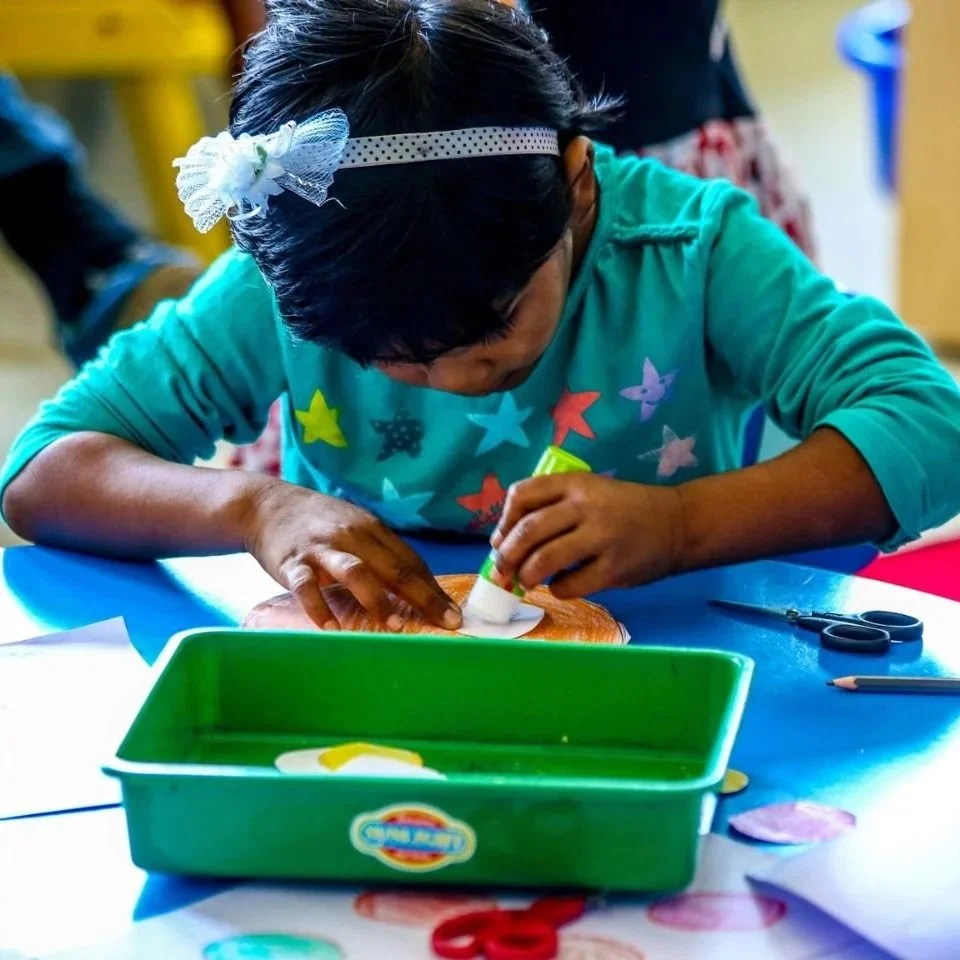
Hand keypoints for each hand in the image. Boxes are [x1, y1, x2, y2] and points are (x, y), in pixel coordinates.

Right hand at [242, 480, 460, 629]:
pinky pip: (307, 586)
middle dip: (422, 597)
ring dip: (378, 599)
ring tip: (395, 626)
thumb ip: (380, 553)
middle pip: (393, 567)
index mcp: (372, 529)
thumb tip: (415, 587)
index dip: (433, 588)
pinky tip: (332, 628)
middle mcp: (351, 536)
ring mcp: (321, 548)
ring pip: (356, 572)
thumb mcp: (354, 527)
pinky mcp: (292, 562)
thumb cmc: (317, 524)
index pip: (410, 561)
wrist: (265, 505)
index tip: (454, 614)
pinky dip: (320, 608)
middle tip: (444, 622)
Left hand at [490, 474, 684, 598]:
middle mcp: (587, 506)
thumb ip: (552, 507)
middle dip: (507, 556)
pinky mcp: (614, 569)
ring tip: (525, 582)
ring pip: (545, 559)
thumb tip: (503, 543)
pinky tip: (560, 586)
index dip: (503, 521)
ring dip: (526, 575)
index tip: (500, 540)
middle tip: (502, 571)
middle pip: (528, 530)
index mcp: (576, 483)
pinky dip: (557, 589)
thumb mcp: (590, 492)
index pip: (523, 494)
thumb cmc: (623, 510)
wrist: (678, 524)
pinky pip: (571, 585)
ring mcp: (602, 537)